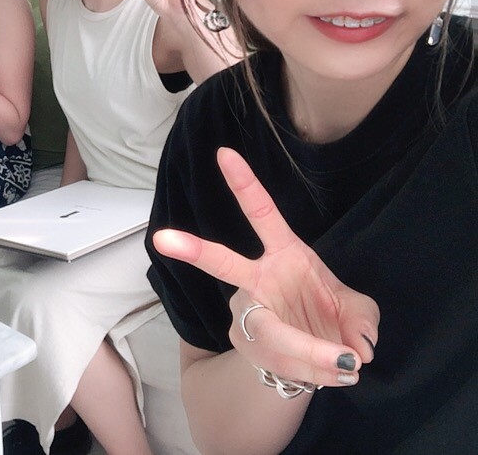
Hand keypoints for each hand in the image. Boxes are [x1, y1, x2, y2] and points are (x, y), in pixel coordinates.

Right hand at [152, 147, 378, 388]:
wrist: (314, 359)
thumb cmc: (331, 319)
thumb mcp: (358, 312)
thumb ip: (364, 322)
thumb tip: (359, 347)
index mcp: (285, 254)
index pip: (261, 214)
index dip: (244, 184)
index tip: (224, 153)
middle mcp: (258, 280)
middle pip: (223, 264)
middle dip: (193, 251)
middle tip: (162, 238)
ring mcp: (247, 313)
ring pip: (271, 332)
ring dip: (313, 353)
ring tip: (347, 363)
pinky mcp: (246, 345)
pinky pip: (281, 360)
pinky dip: (314, 370)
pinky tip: (333, 372)